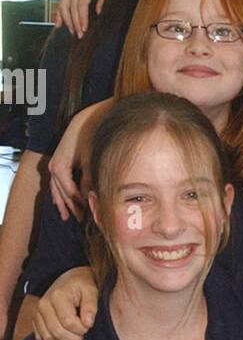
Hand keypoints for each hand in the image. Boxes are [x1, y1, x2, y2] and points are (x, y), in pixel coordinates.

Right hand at [33, 267, 98, 339]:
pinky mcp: (35, 320)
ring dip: (64, 339)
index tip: (88, 323)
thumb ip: (91, 306)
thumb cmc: (81, 285)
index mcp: (57, 296)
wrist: (69, 280)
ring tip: (74, 329)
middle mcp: (43, 304)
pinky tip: (64, 330)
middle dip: (74, 337)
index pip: (69, 323)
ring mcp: (37, 313)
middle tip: (83, 329)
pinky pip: (41, 337)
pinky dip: (54, 339)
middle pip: (57, 332)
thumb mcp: (91, 290)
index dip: (82, 328)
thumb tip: (88, 323)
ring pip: (48, 337)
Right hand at [47, 99, 109, 220]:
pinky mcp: (59, 161)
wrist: (85, 119)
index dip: (78, 204)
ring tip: (66, 216)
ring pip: (56, 188)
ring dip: (62, 202)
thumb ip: (89, 180)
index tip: (87, 214)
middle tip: (80, 220)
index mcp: (60, 167)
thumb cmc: (90, 138)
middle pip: (61, 192)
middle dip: (70, 206)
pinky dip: (59, 192)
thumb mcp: (92, 160)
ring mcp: (54, 164)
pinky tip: (61, 200)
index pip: (69, 192)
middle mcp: (54, 167)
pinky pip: (56, 181)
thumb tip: (90, 197)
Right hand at [54, 0, 105, 37]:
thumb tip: (98, 12)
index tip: (84, 29)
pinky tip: (59, 24)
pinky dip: (59, 14)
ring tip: (72, 31)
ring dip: (66, 20)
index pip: (81, 4)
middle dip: (75, 22)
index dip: (82, 18)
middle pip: (72, 6)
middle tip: (79, 34)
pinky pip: (61, 3)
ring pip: (63, 5)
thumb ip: (103, 1)